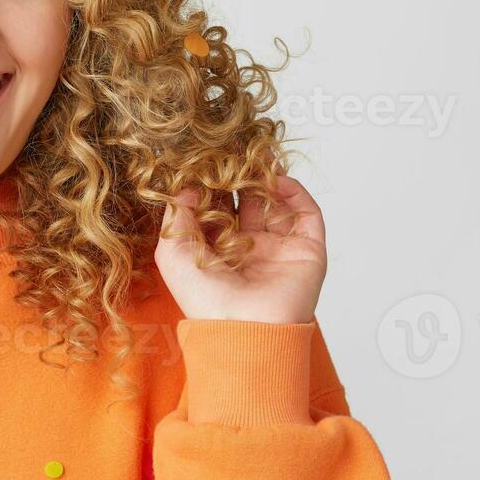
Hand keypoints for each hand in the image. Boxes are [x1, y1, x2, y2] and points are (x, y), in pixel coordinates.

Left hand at [153, 172, 326, 324]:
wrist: (244, 329)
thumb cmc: (205, 299)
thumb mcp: (173, 253)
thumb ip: (176, 216)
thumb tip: (186, 187)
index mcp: (219, 252)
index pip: (219, 208)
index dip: (214, 184)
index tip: (208, 160)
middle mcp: (250, 249)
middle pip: (249, 201)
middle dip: (243, 176)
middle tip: (236, 150)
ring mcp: (280, 249)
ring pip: (278, 203)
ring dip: (269, 178)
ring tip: (258, 156)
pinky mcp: (307, 251)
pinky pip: (306, 214)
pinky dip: (296, 193)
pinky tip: (278, 180)